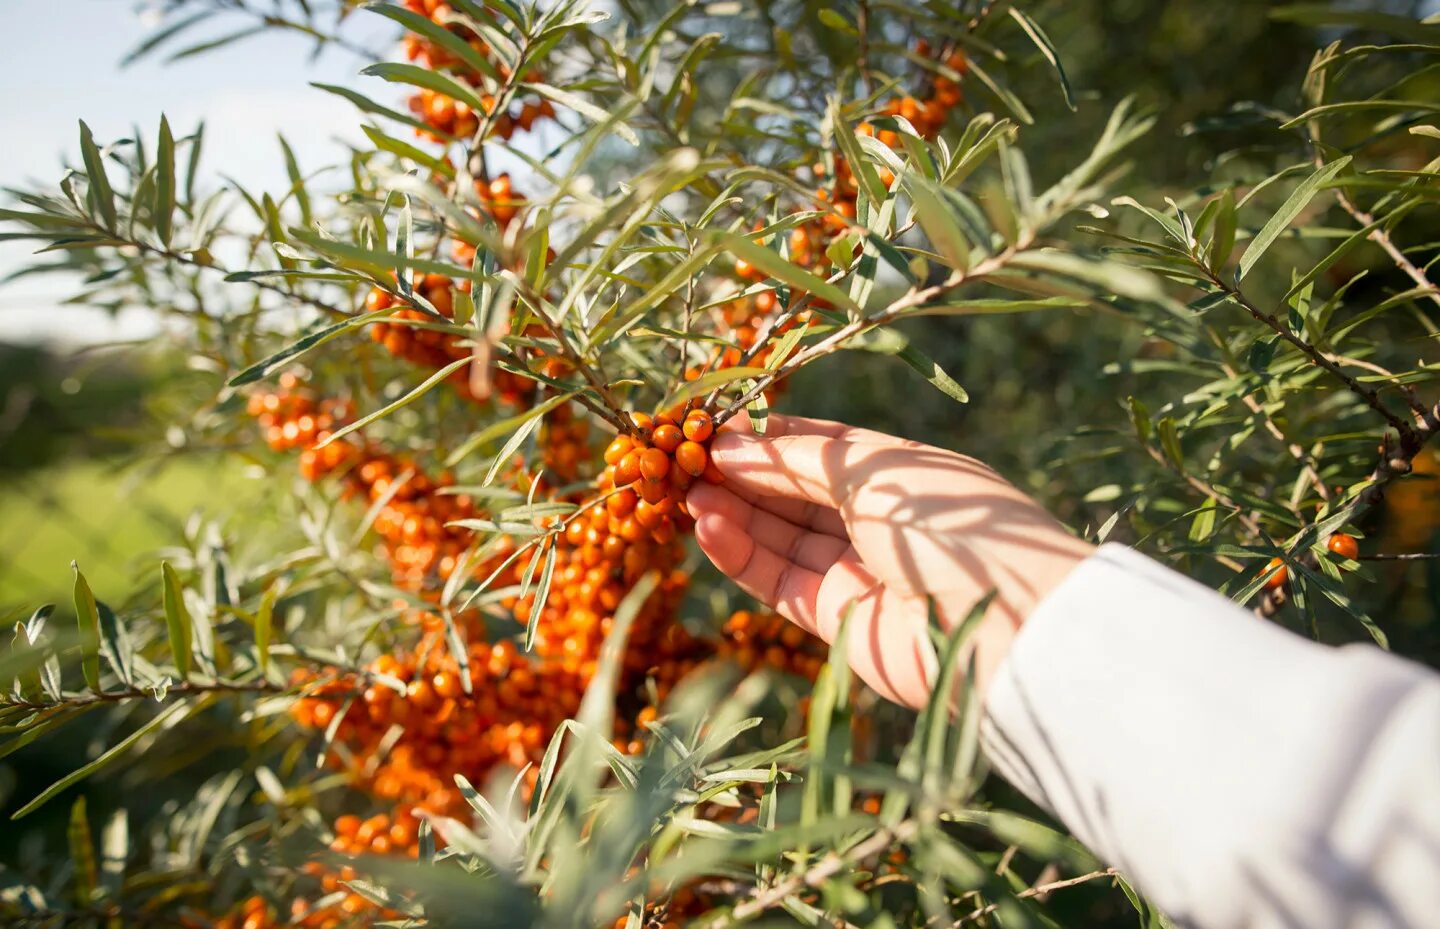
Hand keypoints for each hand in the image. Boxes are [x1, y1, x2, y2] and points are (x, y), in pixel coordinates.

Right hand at [686, 414, 1091, 707]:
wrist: (999, 622)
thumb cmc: (949, 524)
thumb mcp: (873, 470)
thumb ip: (796, 459)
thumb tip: (732, 443)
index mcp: (901, 472)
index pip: (821, 448)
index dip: (768, 438)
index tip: (715, 426)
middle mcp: (878, 520)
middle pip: (792, 492)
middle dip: (740, 474)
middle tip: (682, 458)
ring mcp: (856, 570)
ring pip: (778, 535)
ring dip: (730, 511)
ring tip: (682, 491)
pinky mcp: (834, 619)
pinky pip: (775, 579)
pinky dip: (737, 552)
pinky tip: (703, 524)